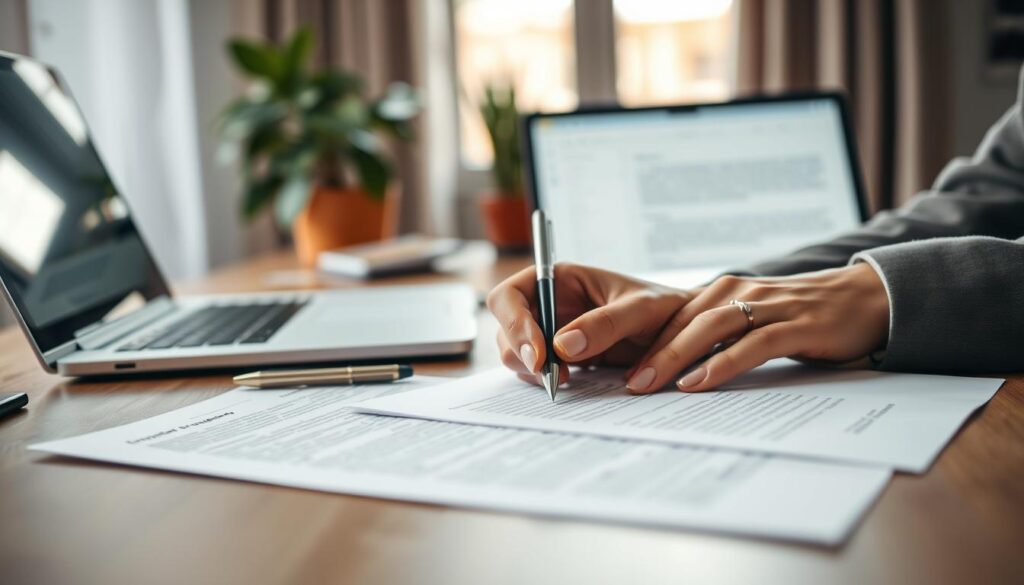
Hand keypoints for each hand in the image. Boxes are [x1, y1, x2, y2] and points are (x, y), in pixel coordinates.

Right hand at [486, 263, 692, 384]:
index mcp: (559, 280)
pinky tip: (570, 382)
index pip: (510, 296)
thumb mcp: (640, 309)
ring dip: (532, 370)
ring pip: (517, 353)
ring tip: (566, 379)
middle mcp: (549, 304)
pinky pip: (537, 371)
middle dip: (520, 353)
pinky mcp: (562, 357)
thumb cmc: (664, 308)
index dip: (514, 323)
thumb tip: (562, 345)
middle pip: (506, 328)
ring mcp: (552, 332)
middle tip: (551, 376)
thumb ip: (605, 323)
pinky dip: (545, 380)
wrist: (685, 333)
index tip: (538, 353)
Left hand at [627, 263, 889, 392]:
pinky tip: (698, 382)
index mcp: (716, 293)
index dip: (624, 334)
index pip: (662, 314)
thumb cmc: (795, 317)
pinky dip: (721, 364)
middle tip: (606, 374)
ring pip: (707, 329)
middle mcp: (734, 292)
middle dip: (635, 346)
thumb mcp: (745, 321)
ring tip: (644, 384)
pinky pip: (751, 344)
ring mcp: (765, 306)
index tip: (592, 356)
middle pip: (675, 319)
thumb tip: (661, 369)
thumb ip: (708, 338)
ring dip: (672, 357)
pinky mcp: (795, 325)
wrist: (863, 298)